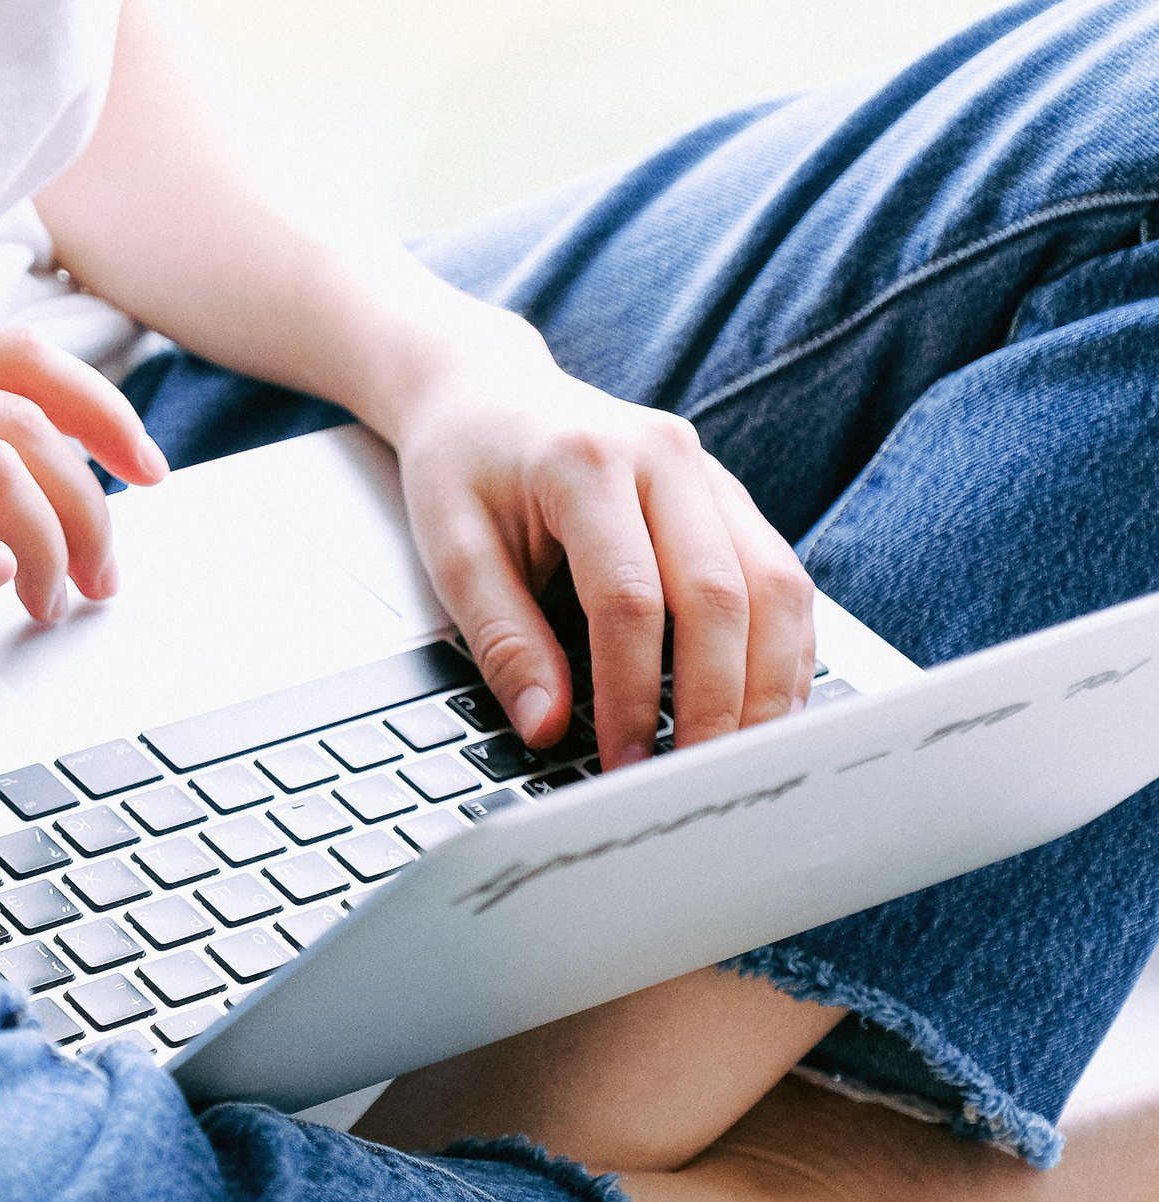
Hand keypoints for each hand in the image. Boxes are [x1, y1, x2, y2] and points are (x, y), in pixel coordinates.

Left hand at [388, 315, 814, 768]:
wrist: (486, 391)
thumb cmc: (464, 466)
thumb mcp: (453, 549)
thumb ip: (502, 639)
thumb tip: (547, 725)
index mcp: (587, 461)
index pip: (630, 598)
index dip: (632, 692)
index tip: (620, 762)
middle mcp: (665, 456)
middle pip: (722, 595)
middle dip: (715, 700)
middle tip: (692, 777)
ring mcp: (708, 472)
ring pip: (774, 584)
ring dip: (768, 682)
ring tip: (740, 757)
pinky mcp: (728, 496)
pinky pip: (780, 575)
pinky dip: (781, 648)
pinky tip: (763, 705)